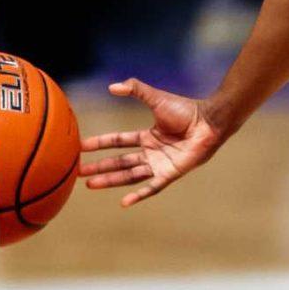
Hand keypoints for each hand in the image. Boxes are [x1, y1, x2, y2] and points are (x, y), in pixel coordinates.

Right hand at [79, 78, 225, 207]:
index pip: (118, 142)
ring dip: (110, 180)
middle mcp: (151, 153)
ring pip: (130, 175)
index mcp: (148, 137)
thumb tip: (112, 86)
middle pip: (120, 162)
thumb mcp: (155, 98)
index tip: (82, 146)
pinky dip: (139, 195)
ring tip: (90, 184)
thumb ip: (136, 89)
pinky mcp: (170, 173)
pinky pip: (152, 187)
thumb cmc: (186, 110)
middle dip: (100, 167)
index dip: (101, 143)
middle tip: (80, 173)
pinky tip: (124, 202)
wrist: (208, 121)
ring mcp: (160, 165)